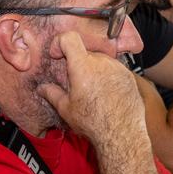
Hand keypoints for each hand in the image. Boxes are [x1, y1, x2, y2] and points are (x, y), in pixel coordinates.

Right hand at [36, 32, 145, 147]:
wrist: (122, 134)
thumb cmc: (94, 123)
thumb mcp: (66, 109)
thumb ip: (52, 94)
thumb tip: (43, 88)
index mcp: (83, 66)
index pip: (69, 38)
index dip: (59, 43)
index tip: (57, 55)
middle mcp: (102, 62)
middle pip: (85, 53)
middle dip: (77, 64)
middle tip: (75, 83)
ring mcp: (118, 68)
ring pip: (101, 61)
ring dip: (93, 71)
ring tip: (92, 92)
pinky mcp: (129, 76)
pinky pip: (114, 70)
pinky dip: (107, 77)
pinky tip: (106, 95)